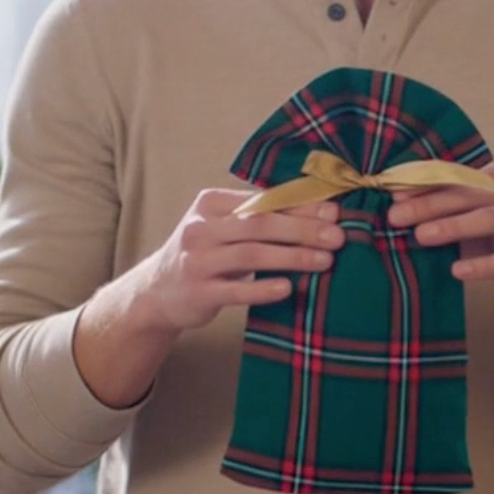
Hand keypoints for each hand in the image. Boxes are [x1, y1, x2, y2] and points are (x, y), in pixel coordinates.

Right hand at [141, 188, 345, 334]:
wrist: (157, 292)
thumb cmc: (205, 253)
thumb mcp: (223, 227)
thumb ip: (261, 216)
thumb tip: (322, 209)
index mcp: (209, 203)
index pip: (261, 200)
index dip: (300, 205)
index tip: (334, 211)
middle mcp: (200, 228)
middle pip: (259, 224)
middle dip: (303, 229)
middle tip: (337, 236)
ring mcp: (196, 261)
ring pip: (251, 254)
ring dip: (292, 256)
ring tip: (324, 260)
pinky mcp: (197, 293)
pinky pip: (234, 291)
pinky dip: (263, 288)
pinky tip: (288, 287)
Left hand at [387, 163, 493, 389]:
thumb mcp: (474, 220)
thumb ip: (447, 208)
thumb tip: (399, 203)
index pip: (461, 175)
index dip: (427, 182)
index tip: (395, 193)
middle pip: (472, 193)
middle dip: (431, 204)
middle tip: (397, 216)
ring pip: (491, 218)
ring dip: (453, 226)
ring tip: (421, 236)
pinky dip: (481, 264)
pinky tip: (457, 271)